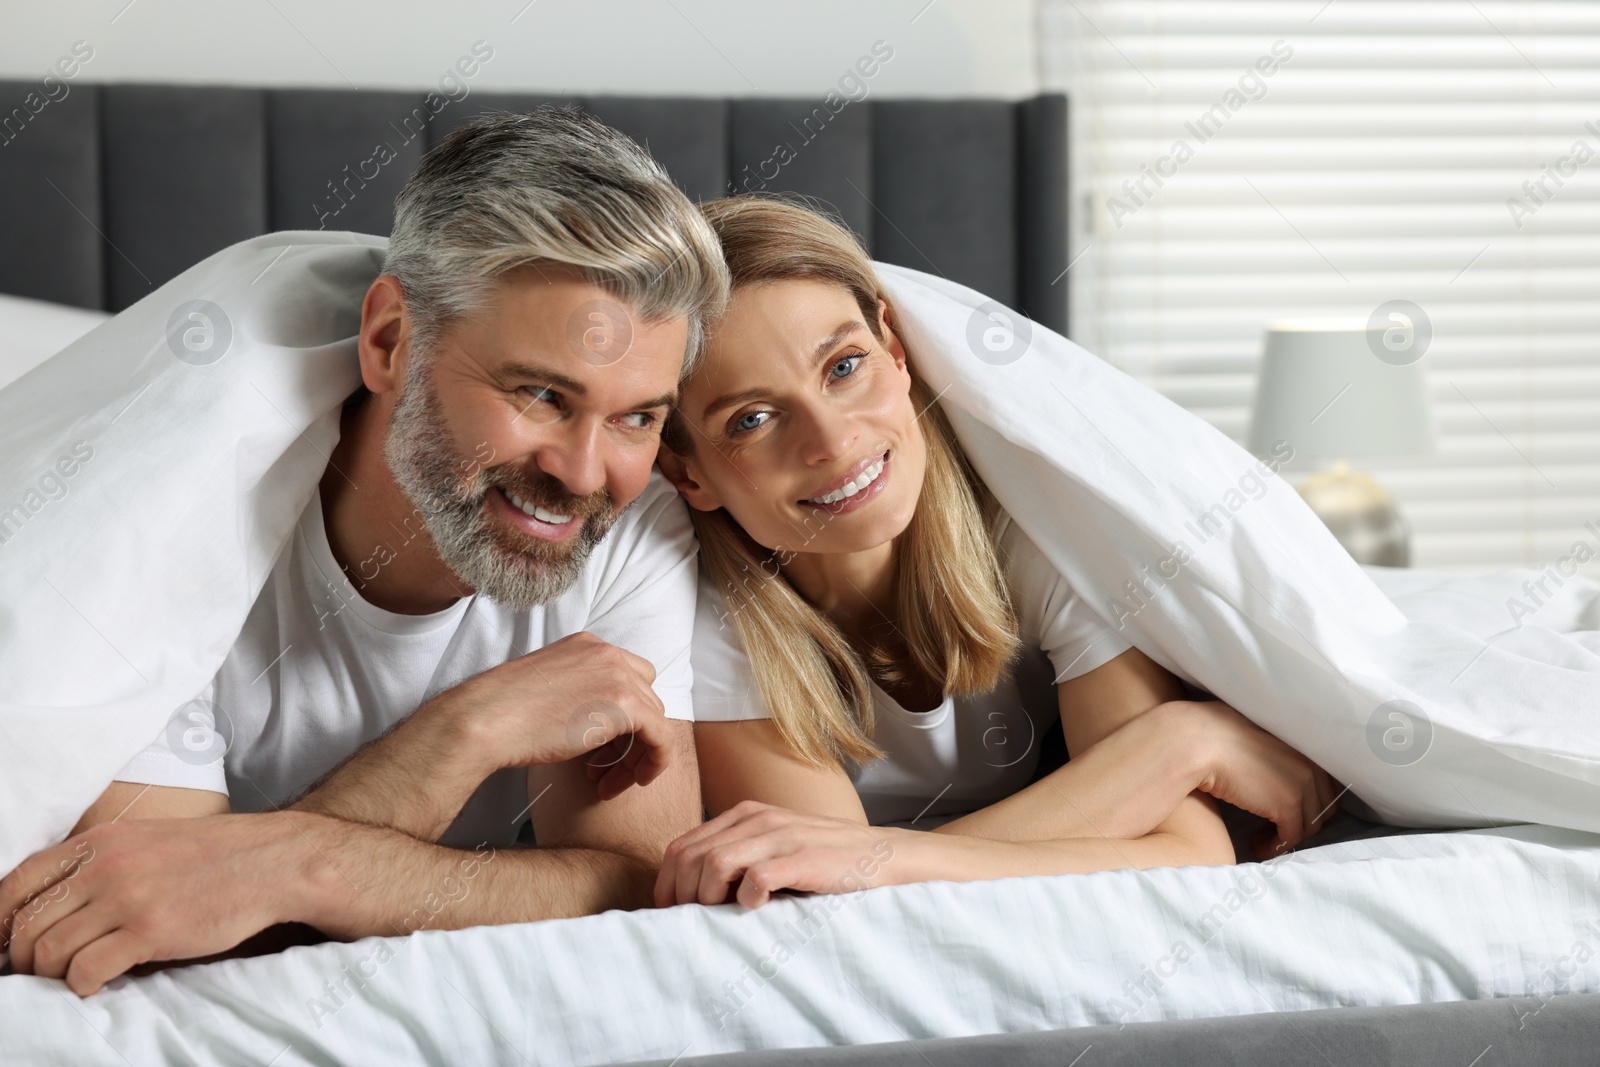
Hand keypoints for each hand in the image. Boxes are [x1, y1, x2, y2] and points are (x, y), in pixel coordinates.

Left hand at [0, 814, 305, 994]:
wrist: (271, 861)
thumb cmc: (212, 857)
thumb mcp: (146, 840)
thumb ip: (99, 863)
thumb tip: (54, 907)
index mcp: (100, 840)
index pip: (17, 882)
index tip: (5, 944)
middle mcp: (105, 865)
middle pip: (26, 924)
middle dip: (23, 958)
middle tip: (42, 971)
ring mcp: (126, 898)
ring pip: (48, 952)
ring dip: (52, 975)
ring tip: (74, 977)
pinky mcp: (149, 931)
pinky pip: (84, 971)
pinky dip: (82, 985)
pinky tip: (99, 983)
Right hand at [439, 631, 673, 800]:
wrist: (486, 720)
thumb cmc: (503, 714)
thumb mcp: (549, 690)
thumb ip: (579, 694)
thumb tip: (600, 724)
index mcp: (587, 646)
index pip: (628, 678)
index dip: (623, 716)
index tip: (604, 747)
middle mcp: (607, 653)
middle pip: (645, 697)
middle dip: (630, 737)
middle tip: (605, 770)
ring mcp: (618, 675)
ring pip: (654, 718)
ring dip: (637, 754)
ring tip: (609, 783)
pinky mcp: (625, 704)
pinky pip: (661, 736)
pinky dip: (655, 761)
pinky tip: (633, 782)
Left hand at [654, 801, 898, 908]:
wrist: (884, 856)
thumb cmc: (827, 861)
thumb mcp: (775, 848)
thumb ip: (740, 858)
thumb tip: (695, 894)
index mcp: (745, 815)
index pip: (682, 844)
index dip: (667, 882)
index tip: (671, 912)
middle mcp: (757, 819)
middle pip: (690, 855)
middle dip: (680, 894)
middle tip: (691, 921)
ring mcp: (781, 836)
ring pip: (714, 864)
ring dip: (708, 897)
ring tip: (722, 916)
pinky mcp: (803, 858)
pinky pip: (755, 878)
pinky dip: (746, 899)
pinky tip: (757, 908)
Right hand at [1171, 700, 1341, 856]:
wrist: (1201, 743)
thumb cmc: (1218, 739)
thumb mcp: (1257, 741)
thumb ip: (1276, 756)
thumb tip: (1272, 776)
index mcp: (1305, 747)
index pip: (1330, 785)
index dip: (1314, 803)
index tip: (1295, 813)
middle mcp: (1310, 766)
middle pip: (1324, 808)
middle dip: (1303, 822)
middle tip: (1277, 828)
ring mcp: (1302, 786)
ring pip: (1309, 827)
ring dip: (1287, 837)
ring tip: (1263, 838)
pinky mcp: (1287, 806)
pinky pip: (1290, 838)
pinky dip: (1274, 847)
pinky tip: (1257, 845)